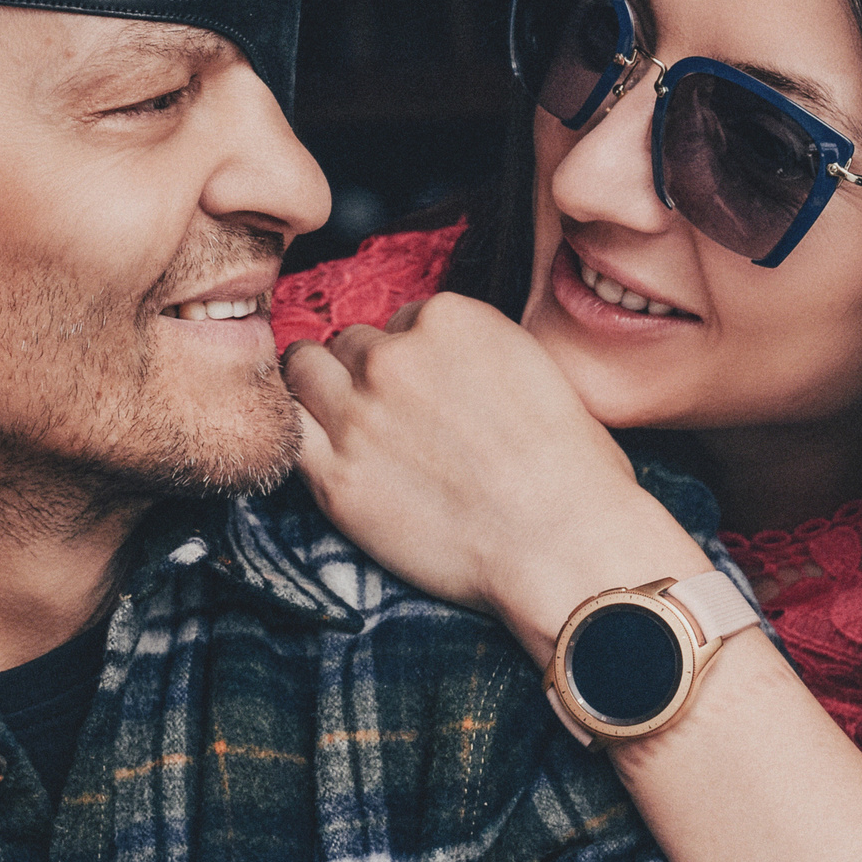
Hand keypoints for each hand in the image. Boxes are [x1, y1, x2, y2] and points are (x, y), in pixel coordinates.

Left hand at [283, 294, 708, 658]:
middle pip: (350, 343)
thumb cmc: (572, 471)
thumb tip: (451, 367)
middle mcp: (393, 355)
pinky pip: (289, 432)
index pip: (402, 319)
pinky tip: (320, 451)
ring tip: (343, 423)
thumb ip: (478, 353)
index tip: (426, 389)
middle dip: (364, 371)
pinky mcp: (335, 476)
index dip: (412, 355)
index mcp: (449, 318)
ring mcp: (357, 414)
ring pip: (303, 372)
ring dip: (319, 390)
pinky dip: (300, 435)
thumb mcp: (535, 371)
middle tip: (387, 413)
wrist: (564, 543)